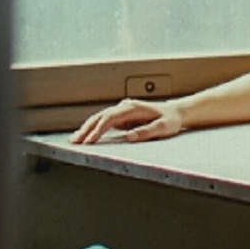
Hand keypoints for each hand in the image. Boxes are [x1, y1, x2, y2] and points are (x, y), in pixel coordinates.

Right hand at [69, 99, 183, 143]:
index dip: (98, 130)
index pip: (109, 118)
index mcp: (132, 108)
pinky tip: (85, 136)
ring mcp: (122, 111)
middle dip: (86, 129)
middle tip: (74, 142)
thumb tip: (130, 137)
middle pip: (100, 117)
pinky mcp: (121, 116)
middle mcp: (124, 106)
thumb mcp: (163, 127)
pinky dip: (93, 128)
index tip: (89, 141)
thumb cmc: (170, 120)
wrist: (175, 112)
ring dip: (86, 128)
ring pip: (99, 118)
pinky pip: (103, 122)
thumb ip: (147, 131)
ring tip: (74, 140)